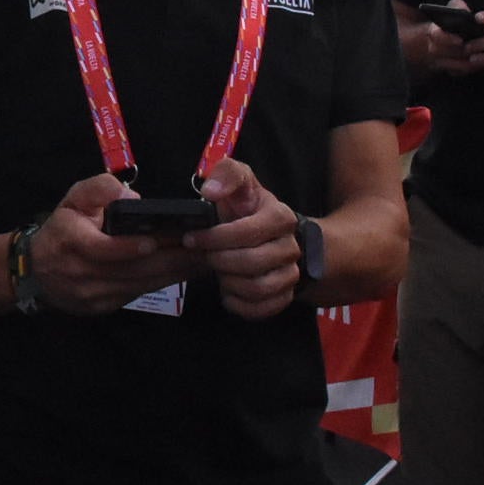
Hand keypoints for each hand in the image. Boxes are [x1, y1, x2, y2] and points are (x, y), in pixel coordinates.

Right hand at [28, 172, 194, 316]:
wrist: (36, 272)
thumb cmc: (61, 230)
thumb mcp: (72, 199)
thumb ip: (97, 189)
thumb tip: (128, 195)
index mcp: (72, 241)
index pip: (103, 249)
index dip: (130, 247)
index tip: (158, 240)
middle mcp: (83, 272)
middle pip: (132, 269)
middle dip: (170, 259)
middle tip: (202, 247)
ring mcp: (95, 294)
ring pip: (141, 284)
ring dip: (175, 273)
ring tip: (204, 259)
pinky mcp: (105, 306)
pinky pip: (139, 293)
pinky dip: (165, 282)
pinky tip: (186, 272)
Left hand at [188, 159, 304, 320]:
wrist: (270, 235)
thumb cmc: (248, 208)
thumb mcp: (240, 182)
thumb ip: (227, 174)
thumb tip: (210, 190)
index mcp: (281, 217)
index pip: (247, 232)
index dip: (215, 237)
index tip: (192, 238)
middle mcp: (292, 247)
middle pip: (252, 263)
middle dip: (220, 261)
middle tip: (206, 255)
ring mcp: (291, 275)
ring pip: (258, 289)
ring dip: (229, 282)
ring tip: (219, 271)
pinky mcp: (285, 297)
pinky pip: (261, 310)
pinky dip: (238, 304)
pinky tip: (227, 291)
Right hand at [404, 0, 483, 78]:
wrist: (443, 35)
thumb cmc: (452, 20)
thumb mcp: (452, 9)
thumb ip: (457, 7)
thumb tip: (465, 11)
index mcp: (434, 32)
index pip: (436, 36)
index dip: (447, 39)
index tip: (460, 39)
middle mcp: (434, 49)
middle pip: (447, 54)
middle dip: (463, 53)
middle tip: (479, 50)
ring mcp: (441, 62)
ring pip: (456, 66)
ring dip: (471, 62)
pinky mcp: (450, 70)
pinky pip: (461, 72)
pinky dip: (472, 68)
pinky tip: (483, 62)